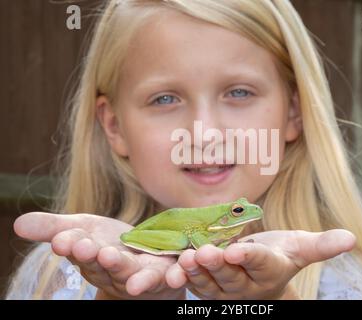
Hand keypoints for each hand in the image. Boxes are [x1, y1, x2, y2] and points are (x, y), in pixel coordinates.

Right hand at [14, 212, 185, 299]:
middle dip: (97, 258)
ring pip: (136, 275)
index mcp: (93, 259)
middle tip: (89, 248)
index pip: (80, 251)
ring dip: (129, 272)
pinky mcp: (168, 275)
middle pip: (106, 266)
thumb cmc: (107, 243)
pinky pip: (173, 277)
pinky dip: (176, 276)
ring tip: (119, 261)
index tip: (64, 240)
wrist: (143, 257)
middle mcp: (116, 271)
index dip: (72, 246)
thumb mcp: (81, 229)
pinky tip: (178, 274)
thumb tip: (18, 224)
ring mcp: (142, 275)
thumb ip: (54, 228)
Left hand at [165, 229, 355, 299]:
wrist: (261, 272)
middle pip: (231, 276)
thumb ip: (322, 245)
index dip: (248, 257)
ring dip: (196, 271)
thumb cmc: (281, 254)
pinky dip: (185, 274)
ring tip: (186, 257)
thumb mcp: (300, 248)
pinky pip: (195, 281)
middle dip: (218, 265)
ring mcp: (226, 289)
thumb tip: (352, 238)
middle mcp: (247, 286)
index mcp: (270, 271)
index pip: (260, 264)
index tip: (235, 249)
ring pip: (209, 282)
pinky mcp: (208, 287)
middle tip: (203, 253)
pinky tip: (176, 262)